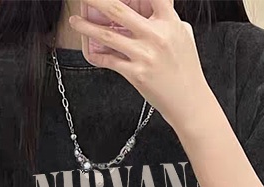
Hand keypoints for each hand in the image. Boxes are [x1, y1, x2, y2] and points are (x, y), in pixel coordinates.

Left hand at [69, 0, 212, 131]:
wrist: (188, 100)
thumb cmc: (186, 69)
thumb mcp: (183, 35)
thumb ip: (169, 19)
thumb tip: (156, 8)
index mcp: (169, 21)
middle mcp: (156, 36)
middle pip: (118, 9)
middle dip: (97, 1)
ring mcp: (144, 55)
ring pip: (107, 35)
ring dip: (87, 27)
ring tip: (75, 21)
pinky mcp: (136, 73)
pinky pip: (110, 60)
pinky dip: (97, 55)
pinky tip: (90, 50)